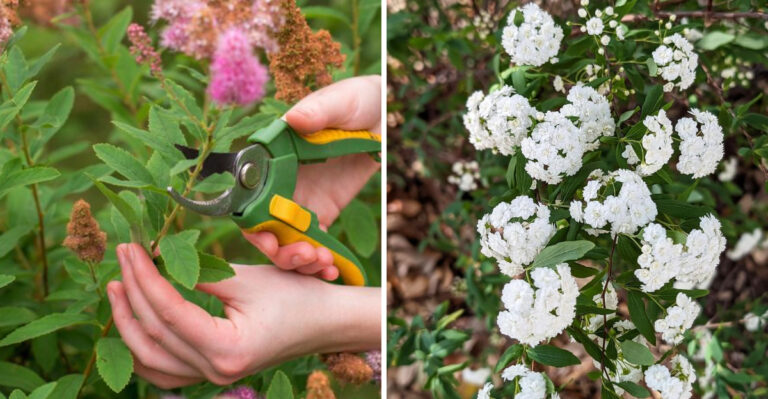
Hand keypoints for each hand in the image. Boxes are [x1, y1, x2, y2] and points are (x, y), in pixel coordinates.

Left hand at [107, 243, 379, 387]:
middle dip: (132, 291)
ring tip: (116, 287)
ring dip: (128, 321)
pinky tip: (132, 322)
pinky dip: (142, 348)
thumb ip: (199, 274)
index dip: (144, 277)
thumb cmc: (296, 296)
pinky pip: (163, 371)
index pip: (169, 312)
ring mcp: (212, 378)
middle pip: (154, 334)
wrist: (325, 322)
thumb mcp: (246, 279)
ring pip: (150, 360)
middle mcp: (216, 372)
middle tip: (122, 256)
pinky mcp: (211, 374)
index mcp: (227, 348)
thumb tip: (155, 259)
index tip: (131, 248)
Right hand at [243, 75, 380, 279]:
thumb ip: (318, 110)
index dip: (251, 220)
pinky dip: (319, 262)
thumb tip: (294, 119)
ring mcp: (300, 202)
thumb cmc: (355, 100)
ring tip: (322, 263)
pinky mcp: (323, 214)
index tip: (266, 236)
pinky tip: (333, 270)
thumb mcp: (340, 101)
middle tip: (303, 255)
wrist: (384, 115)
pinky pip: (314, 245)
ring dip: (299, 261)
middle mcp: (279, 183)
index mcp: (272, 157)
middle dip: (277, 249)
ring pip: (286, 243)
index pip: (247, 194)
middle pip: (263, 228)